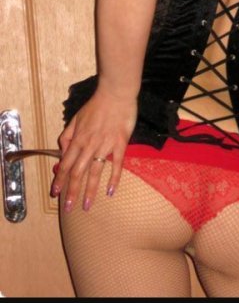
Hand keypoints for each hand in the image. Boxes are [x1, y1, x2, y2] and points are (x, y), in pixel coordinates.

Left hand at [51, 85, 137, 212]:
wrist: (116, 94)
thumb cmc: (96, 105)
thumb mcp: (75, 118)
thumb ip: (67, 135)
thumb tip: (62, 151)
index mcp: (77, 139)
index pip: (65, 163)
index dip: (59, 179)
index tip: (55, 193)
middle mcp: (89, 145)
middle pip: (77, 173)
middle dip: (72, 192)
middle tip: (69, 208)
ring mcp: (105, 145)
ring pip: (94, 172)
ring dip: (90, 191)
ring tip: (87, 206)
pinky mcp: (120, 144)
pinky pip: (117, 164)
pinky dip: (113, 179)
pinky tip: (110, 191)